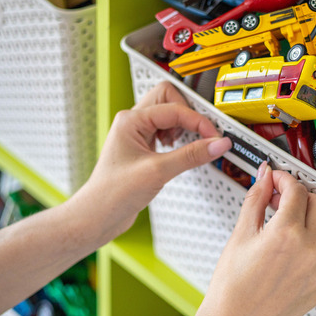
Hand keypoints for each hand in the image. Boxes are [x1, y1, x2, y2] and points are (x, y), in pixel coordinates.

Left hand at [71, 81, 231, 243]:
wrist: (98, 216)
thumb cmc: (112, 194)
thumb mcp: (158, 172)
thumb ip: (191, 156)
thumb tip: (218, 144)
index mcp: (131, 120)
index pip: (175, 109)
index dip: (198, 122)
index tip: (214, 137)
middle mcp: (132, 123)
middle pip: (169, 99)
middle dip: (188, 114)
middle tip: (201, 133)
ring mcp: (137, 135)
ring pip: (168, 114)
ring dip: (182, 126)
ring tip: (186, 146)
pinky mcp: (143, 148)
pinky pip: (166, 131)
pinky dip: (178, 139)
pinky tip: (178, 153)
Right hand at [176, 164, 315, 315]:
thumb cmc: (232, 288)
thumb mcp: (240, 235)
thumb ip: (256, 200)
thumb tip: (264, 178)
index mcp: (286, 234)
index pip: (297, 190)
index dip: (285, 179)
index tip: (277, 180)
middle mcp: (309, 250)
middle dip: (301, 195)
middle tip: (283, 199)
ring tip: (297, 218)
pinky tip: (302, 241)